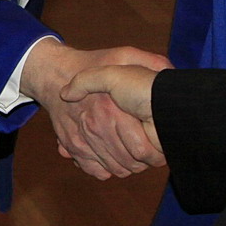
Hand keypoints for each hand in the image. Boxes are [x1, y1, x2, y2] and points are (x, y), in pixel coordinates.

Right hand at [22, 42, 169, 179]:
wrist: (55, 72)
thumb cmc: (92, 62)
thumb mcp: (123, 55)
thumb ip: (150, 61)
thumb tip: (171, 73)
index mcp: (113, 110)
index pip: (143, 151)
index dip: (158, 153)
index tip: (162, 145)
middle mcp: (96, 127)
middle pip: (131, 164)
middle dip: (146, 162)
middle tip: (151, 152)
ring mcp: (82, 139)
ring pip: (115, 170)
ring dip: (128, 167)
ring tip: (135, 155)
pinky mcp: (73, 146)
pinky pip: (95, 171)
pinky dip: (106, 170)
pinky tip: (114, 158)